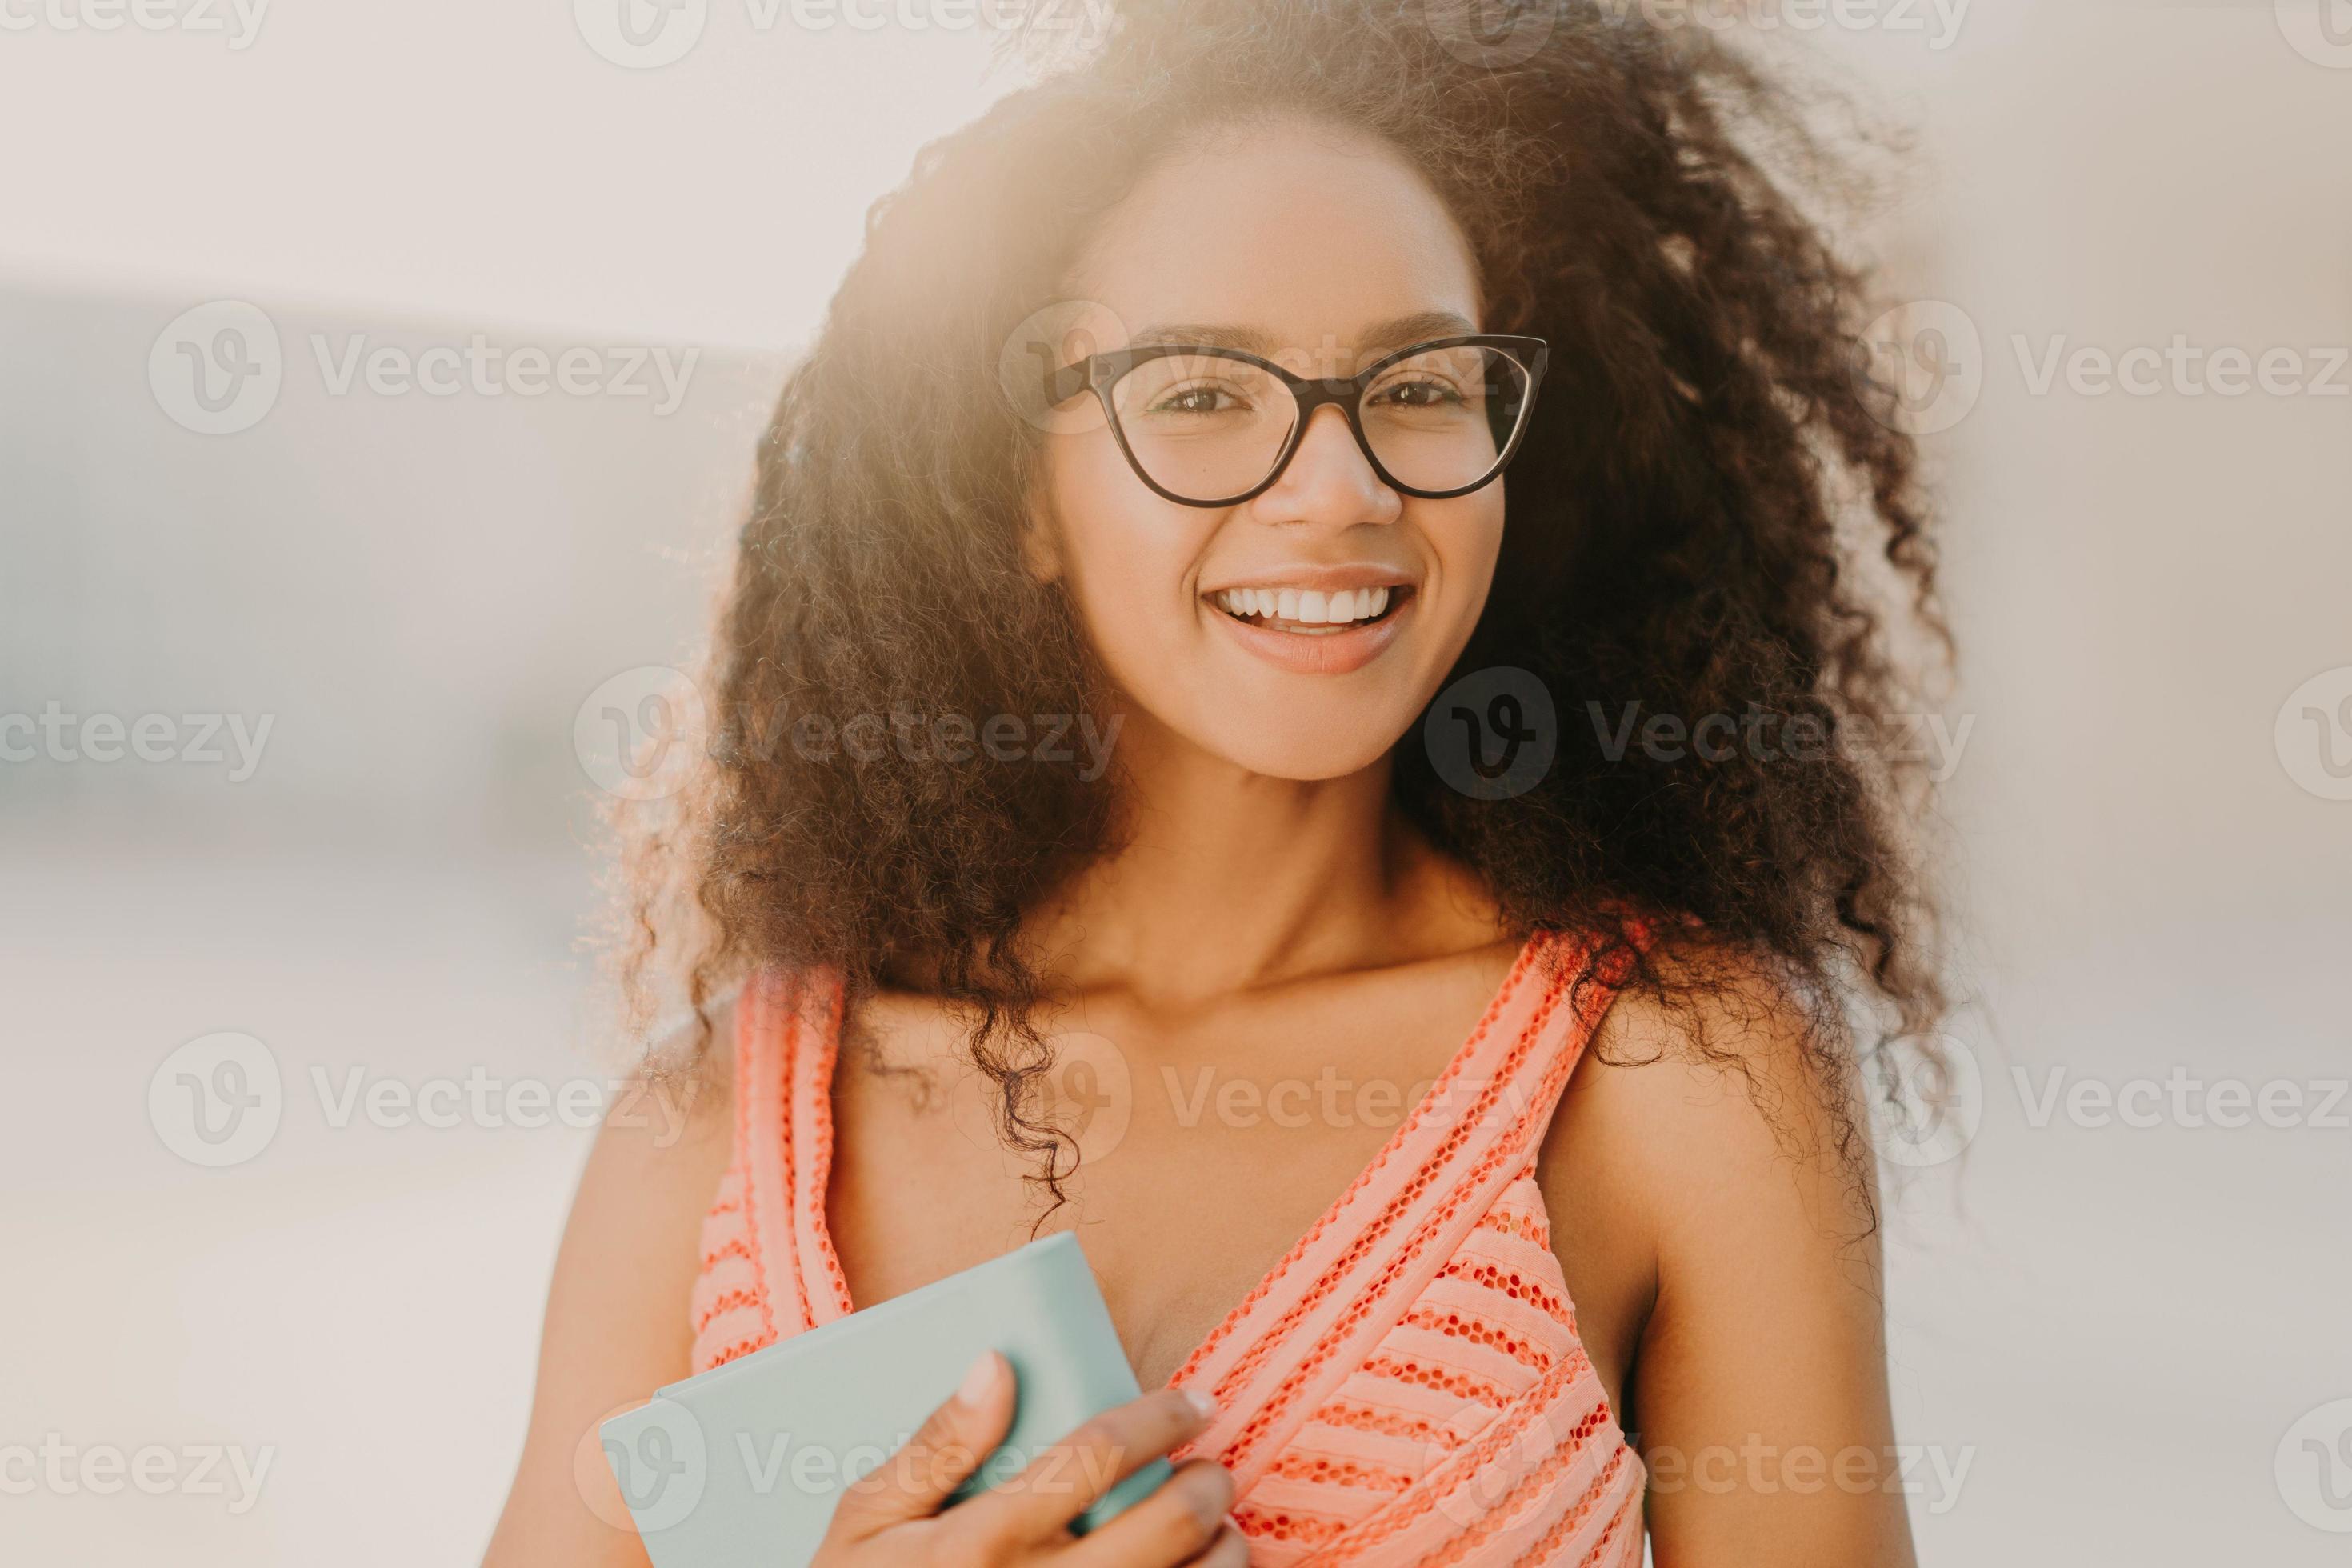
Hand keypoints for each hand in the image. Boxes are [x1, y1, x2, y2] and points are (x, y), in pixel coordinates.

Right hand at [811, 1351, 1244, 1565]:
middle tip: (1211, 1469)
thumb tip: (998, 1364)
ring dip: (1222, 1552)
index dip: (1159, 1419)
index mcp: (981, 1543)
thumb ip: (935, 1445)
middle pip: (1165, 1526)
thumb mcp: (866, 1522)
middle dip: (1205, 1485)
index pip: (1097, 1456)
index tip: (1192, 1403)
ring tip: (1219, 1531)